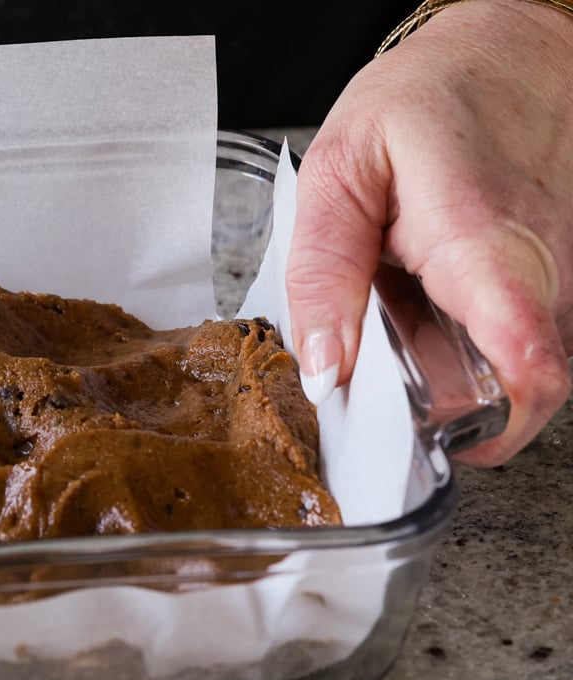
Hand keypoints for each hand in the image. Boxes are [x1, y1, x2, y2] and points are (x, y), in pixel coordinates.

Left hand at [286, 0, 572, 465]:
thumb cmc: (429, 96)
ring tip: (397, 287)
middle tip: (370, 329)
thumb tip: (324, 372)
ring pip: (496, 362)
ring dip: (436, 353)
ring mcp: (560, 276)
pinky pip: (505, 333)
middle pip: (495, 383)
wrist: (511, 49)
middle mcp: (542, 271)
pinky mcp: (556, 278)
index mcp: (484, 245)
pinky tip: (425, 283)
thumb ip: (323, 272)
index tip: (424, 438)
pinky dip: (454, 329)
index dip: (483, 429)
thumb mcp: (340, 170)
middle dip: (424, 387)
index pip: (527, 370)